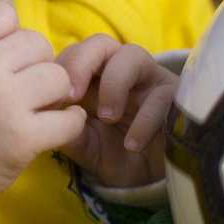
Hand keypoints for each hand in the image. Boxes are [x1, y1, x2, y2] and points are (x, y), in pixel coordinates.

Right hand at [0, 1, 86, 223]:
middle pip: (37, 43)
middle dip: (34, 65)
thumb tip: (14, 23)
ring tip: (34, 107)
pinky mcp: (23, 138)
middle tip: (20, 88)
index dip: (8, 34)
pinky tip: (56, 125)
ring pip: (58, 77)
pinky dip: (69, 122)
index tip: (0, 59)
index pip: (3, 13)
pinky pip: (69, 119)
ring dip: (52, 93)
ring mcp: (5, 104)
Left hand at [54, 34, 175, 187]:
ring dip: (114, 83)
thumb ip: (66, 131)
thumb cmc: (114, 156)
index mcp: (92, 79)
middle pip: (100, 43)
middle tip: (72, 95)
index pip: (72, 53)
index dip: (61, 68)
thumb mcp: (85, 147)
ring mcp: (148, 80)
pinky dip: (145, 119)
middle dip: (82, 62)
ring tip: (107, 118)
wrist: (152, 180)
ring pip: (132, 55)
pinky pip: (162, 94)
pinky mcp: (176, 97)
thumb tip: (48, 117)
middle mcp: (119, 72)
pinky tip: (132, 145)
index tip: (53, 100)